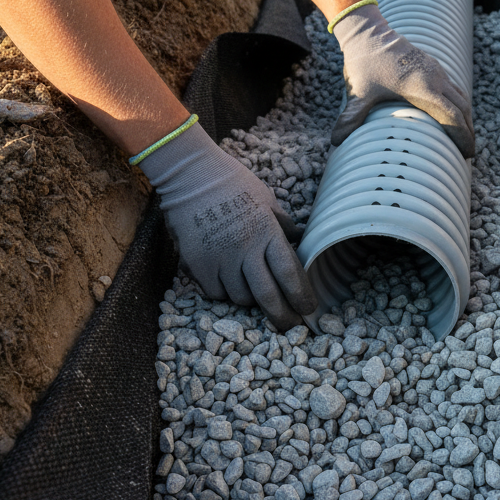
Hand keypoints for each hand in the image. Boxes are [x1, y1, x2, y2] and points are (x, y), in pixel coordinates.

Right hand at [138, 121, 316, 328]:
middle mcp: (245, 250)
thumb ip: (283, 223)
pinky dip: (224, 292)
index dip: (302, 296)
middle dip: (282, 317)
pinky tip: (227, 280)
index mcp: (267, 232)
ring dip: (250, 299)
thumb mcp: (266, 198)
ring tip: (253, 289)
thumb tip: (300, 237)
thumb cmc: (232, 182)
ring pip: (241, 298)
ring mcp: (219, 259)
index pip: (290, 274)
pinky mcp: (197, 264)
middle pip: (268, 297)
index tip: (309, 308)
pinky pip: (216, 293)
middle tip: (289, 324)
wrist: (190, 175)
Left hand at [331, 5, 473, 156]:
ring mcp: (436, 70)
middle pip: (463, 109)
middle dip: (468, 132)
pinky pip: (454, 88)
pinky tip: (453, 115)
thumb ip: (350, 117)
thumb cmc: (363, 63)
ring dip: (466, 118)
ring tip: (465, 138)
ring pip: (461, 97)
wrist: (367, 31)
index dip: (463, 136)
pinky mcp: (433, 65)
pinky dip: (459, 104)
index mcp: (423, 88)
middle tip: (468, 153)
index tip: (466, 154)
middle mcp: (435, 78)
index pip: (453, 116)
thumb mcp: (358, 92)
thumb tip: (335, 141)